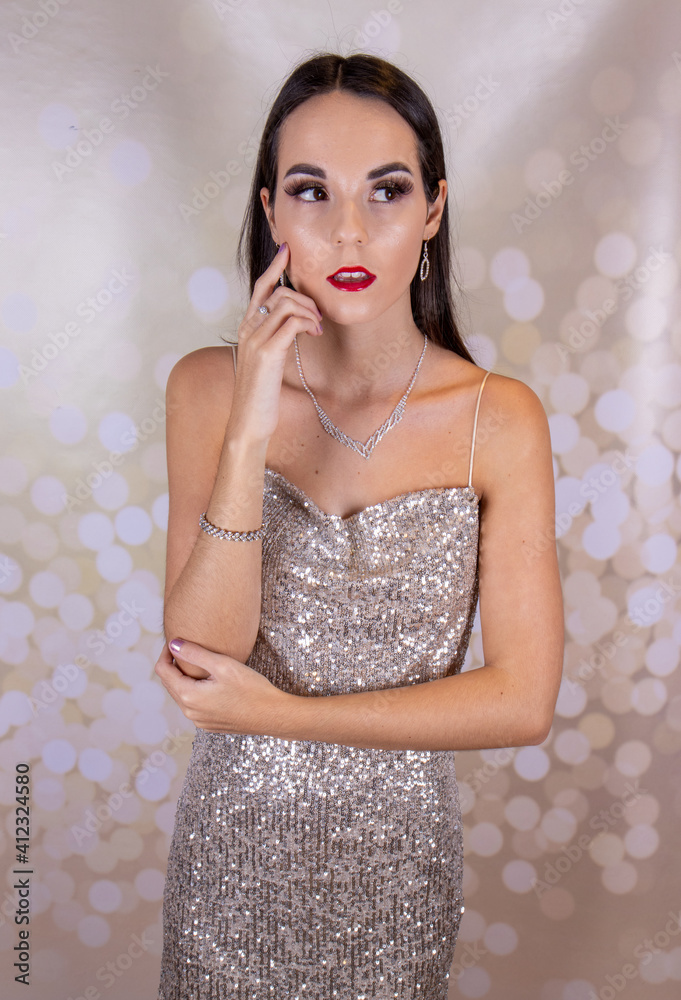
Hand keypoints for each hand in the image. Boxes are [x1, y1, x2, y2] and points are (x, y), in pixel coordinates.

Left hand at [154, 640, 289, 735]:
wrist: (273, 715)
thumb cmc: (251, 689)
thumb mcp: (223, 665)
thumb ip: (194, 653)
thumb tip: (173, 644)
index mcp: (189, 697)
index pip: (162, 671)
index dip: (165, 653)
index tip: (176, 640)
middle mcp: (190, 712)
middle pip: (170, 683)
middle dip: (174, 665)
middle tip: (186, 648)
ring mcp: (199, 721)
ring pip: (181, 695)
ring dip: (184, 678)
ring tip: (199, 663)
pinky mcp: (210, 724)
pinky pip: (193, 705)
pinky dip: (194, 691)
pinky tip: (210, 681)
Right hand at [227, 242, 323, 444]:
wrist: (248, 422)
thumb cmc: (260, 395)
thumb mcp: (268, 361)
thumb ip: (276, 339)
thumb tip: (297, 325)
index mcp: (247, 328)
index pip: (260, 288)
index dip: (274, 266)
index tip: (287, 250)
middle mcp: (248, 329)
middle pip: (277, 292)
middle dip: (304, 297)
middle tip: (319, 315)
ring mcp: (255, 340)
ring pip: (285, 303)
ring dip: (309, 310)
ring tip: (318, 326)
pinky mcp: (267, 353)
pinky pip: (291, 323)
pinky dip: (308, 322)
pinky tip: (315, 332)